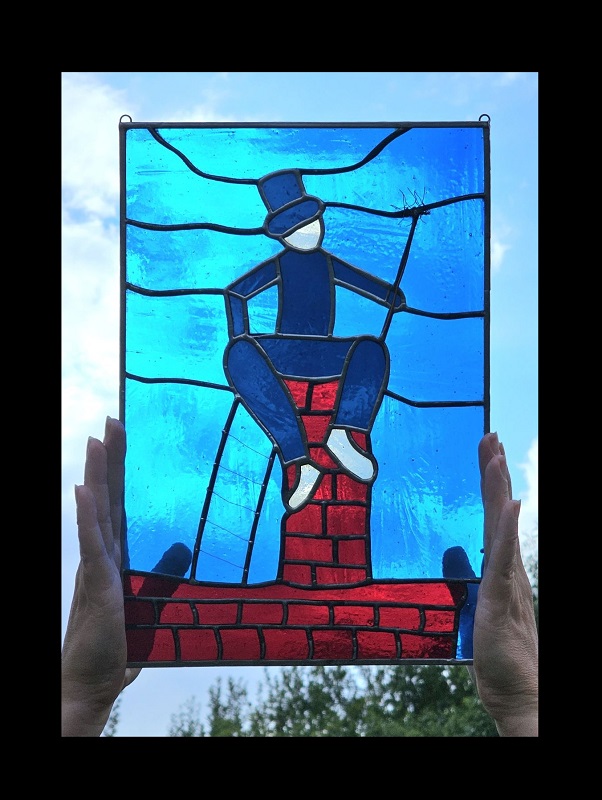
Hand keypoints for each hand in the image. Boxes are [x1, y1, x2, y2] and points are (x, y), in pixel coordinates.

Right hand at [61, 417, 139, 735]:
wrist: (95, 681)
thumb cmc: (119, 642)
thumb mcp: (151, 600)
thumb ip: (164, 573)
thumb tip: (183, 549)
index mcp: (117, 554)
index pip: (120, 503)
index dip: (121, 471)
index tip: (124, 437)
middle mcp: (105, 553)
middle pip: (108, 496)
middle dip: (110, 459)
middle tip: (112, 421)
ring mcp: (97, 566)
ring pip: (96, 510)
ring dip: (97, 475)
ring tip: (96, 440)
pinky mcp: (97, 583)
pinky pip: (91, 542)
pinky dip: (86, 514)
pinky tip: (81, 489)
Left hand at [471, 432, 537, 735]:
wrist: (521, 696)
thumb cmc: (501, 661)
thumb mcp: (480, 615)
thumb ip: (477, 588)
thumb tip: (466, 567)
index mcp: (500, 570)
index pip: (492, 519)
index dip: (491, 487)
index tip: (488, 454)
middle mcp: (506, 568)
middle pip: (497, 510)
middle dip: (493, 472)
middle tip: (490, 436)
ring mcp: (506, 580)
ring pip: (500, 524)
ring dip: (498, 487)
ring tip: (496, 453)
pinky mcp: (502, 597)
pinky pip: (505, 556)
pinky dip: (508, 527)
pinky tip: (511, 503)